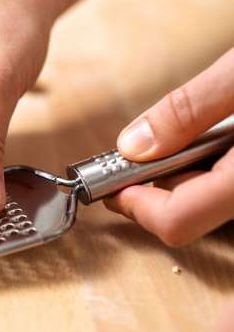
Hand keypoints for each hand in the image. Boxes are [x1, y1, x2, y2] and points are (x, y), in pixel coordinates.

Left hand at [105, 48, 233, 246]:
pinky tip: (217, 142)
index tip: (112, 185)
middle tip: (138, 161)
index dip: (136, 206)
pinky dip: (215, 171)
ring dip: (187, 179)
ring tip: (180, 141)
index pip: (178, 222)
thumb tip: (134, 145)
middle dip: (159, 192)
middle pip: (196, 216)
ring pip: (218, 204)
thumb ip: (191, 109)